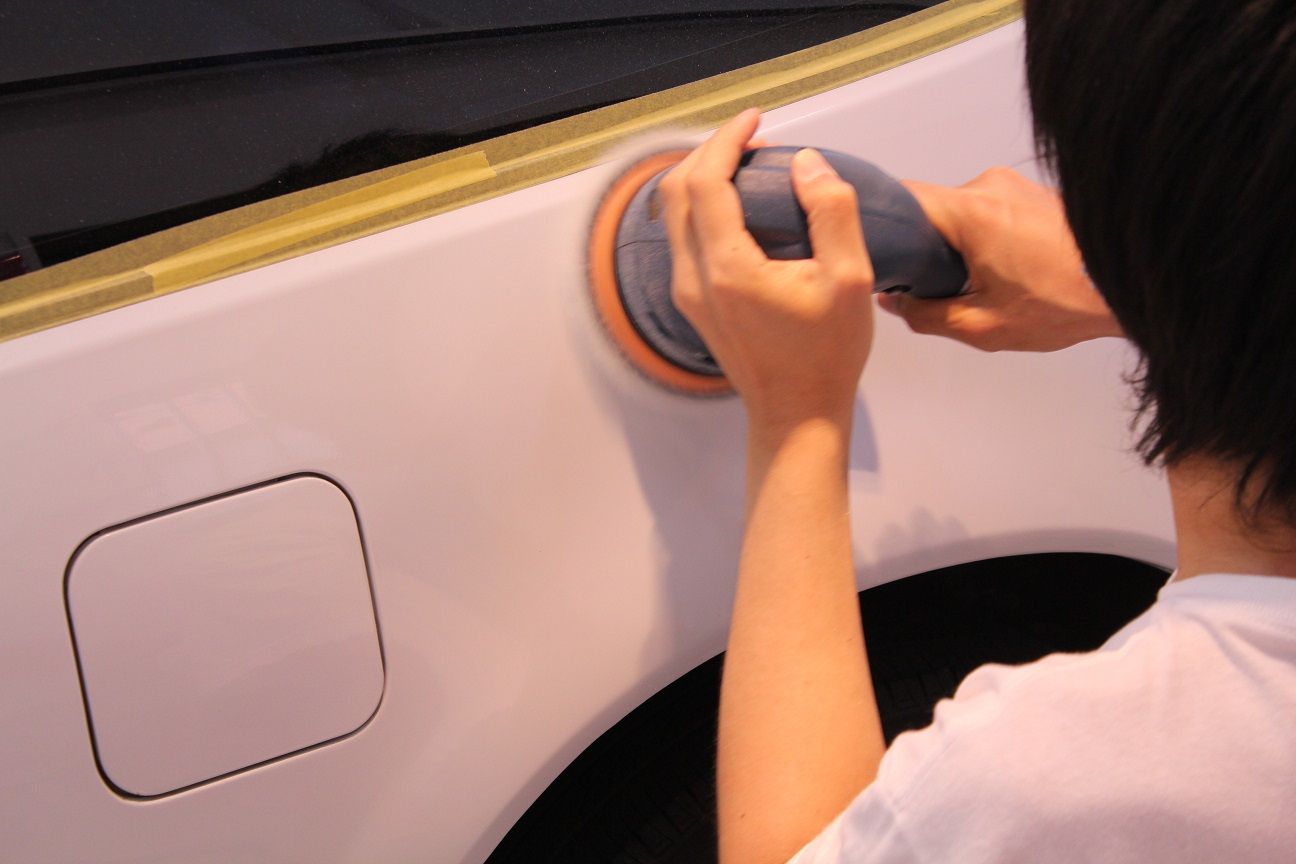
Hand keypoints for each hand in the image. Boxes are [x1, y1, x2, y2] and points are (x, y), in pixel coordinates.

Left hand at [660, 110, 874, 434]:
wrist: (795, 416)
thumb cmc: (826, 355)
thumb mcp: (850, 280)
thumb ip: (832, 212)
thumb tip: (806, 163)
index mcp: (727, 268)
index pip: (706, 181)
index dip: (727, 139)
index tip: (756, 120)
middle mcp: (693, 277)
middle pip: (676, 190)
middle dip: (708, 152)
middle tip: (751, 138)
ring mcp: (687, 293)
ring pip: (673, 214)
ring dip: (702, 178)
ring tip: (746, 164)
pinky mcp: (692, 303)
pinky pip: (682, 238)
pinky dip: (702, 207)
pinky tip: (740, 206)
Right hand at [879, 166, 1121, 350]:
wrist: (1132, 283)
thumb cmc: (1064, 303)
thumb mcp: (983, 327)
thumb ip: (926, 314)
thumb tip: (894, 302)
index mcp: (972, 211)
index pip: (901, 198)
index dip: (880, 225)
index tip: (876, 254)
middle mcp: (991, 185)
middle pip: (930, 207)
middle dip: (922, 245)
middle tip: (928, 285)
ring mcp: (1015, 185)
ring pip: (960, 211)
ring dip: (956, 243)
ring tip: (975, 282)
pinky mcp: (1034, 192)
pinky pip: (989, 210)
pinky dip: (983, 237)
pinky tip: (1001, 270)